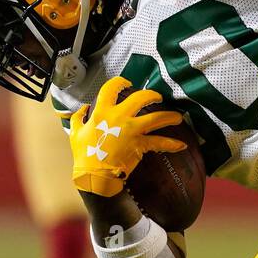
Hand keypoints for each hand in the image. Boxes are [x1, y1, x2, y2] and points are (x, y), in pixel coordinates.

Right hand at [70, 77, 186, 196]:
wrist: (93, 174)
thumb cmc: (84, 154)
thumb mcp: (75, 133)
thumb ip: (78, 117)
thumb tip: (84, 107)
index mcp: (101, 112)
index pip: (110, 89)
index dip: (119, 82)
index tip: (127, 83)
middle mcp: (118, 117)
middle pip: (140, 98)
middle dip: (152, 95)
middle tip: (158, 98)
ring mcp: (131, 130)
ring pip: (156, 117)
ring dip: (170, 116)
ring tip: (178, 117)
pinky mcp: (140, 144)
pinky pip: (160, 142)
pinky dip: (172, 144)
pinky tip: (181, 145)